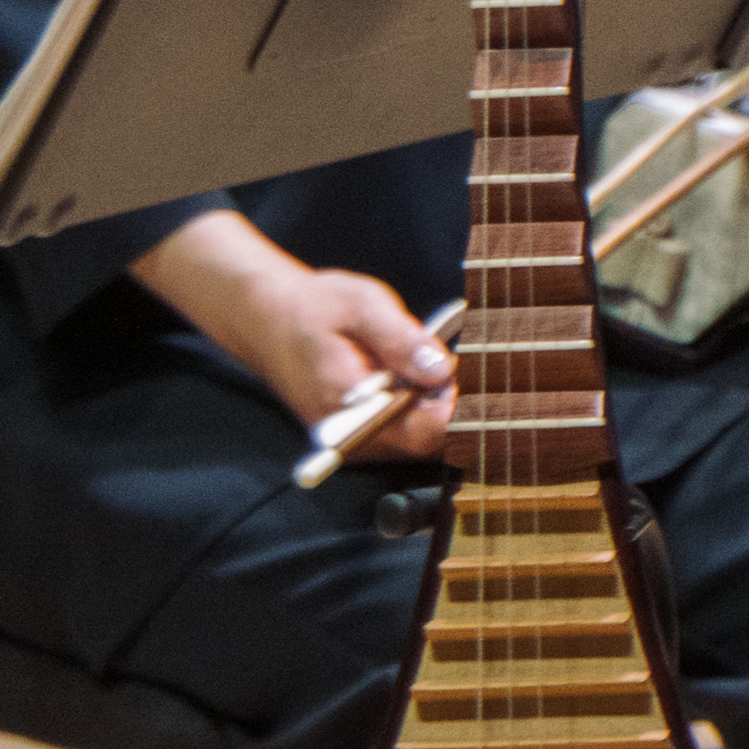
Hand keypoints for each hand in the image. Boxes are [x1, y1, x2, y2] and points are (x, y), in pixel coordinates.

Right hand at [132, 212, 453, 456]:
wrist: (269, 318)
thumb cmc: (315, 307)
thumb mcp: (361, 307)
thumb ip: (401, 340)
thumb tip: (439, 370)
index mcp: (351, 409)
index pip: (423, 434)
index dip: (462, 409)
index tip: (479, 375)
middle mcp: (353, 436)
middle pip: (430, 441)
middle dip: (458, 404)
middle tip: (470, 361)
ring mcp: (357, 440)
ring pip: (422, 437)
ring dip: (443, 402)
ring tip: (443, 360)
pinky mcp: (361, 433)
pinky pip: (407, 429)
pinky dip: (426, 403)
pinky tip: (426, 371)